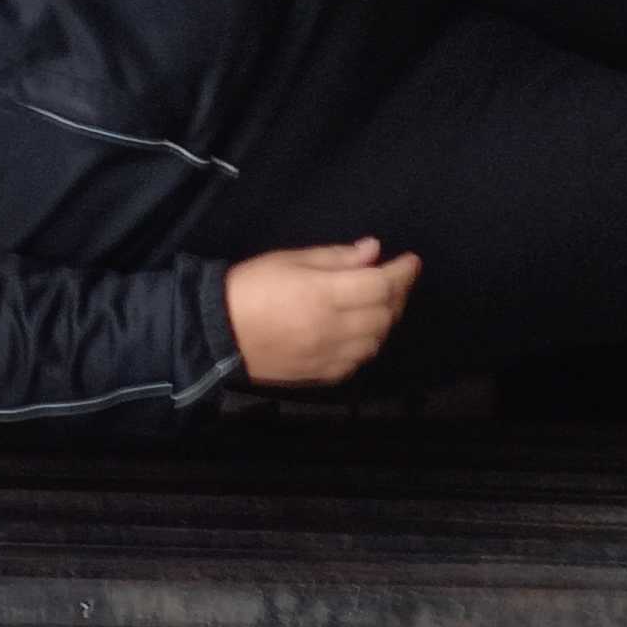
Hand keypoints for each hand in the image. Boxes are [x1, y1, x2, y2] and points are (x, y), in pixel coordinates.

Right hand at [224, 237, 424, 385]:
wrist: (217, 334)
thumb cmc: (250, 287)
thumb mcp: (291, 259)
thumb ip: (336, 257)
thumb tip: (373, 251)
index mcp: (324, 294)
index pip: (381, 284)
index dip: (402, 272)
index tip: (410, 261)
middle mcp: (331, 329)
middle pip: (385, 315)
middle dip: (397, 295)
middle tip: (394, 280)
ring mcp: (327, 356)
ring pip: (375, 341)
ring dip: (384, 321)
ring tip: (378, 305)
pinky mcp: (318, 374)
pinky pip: (356, 362)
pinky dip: (366, 345)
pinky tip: (358, 332)